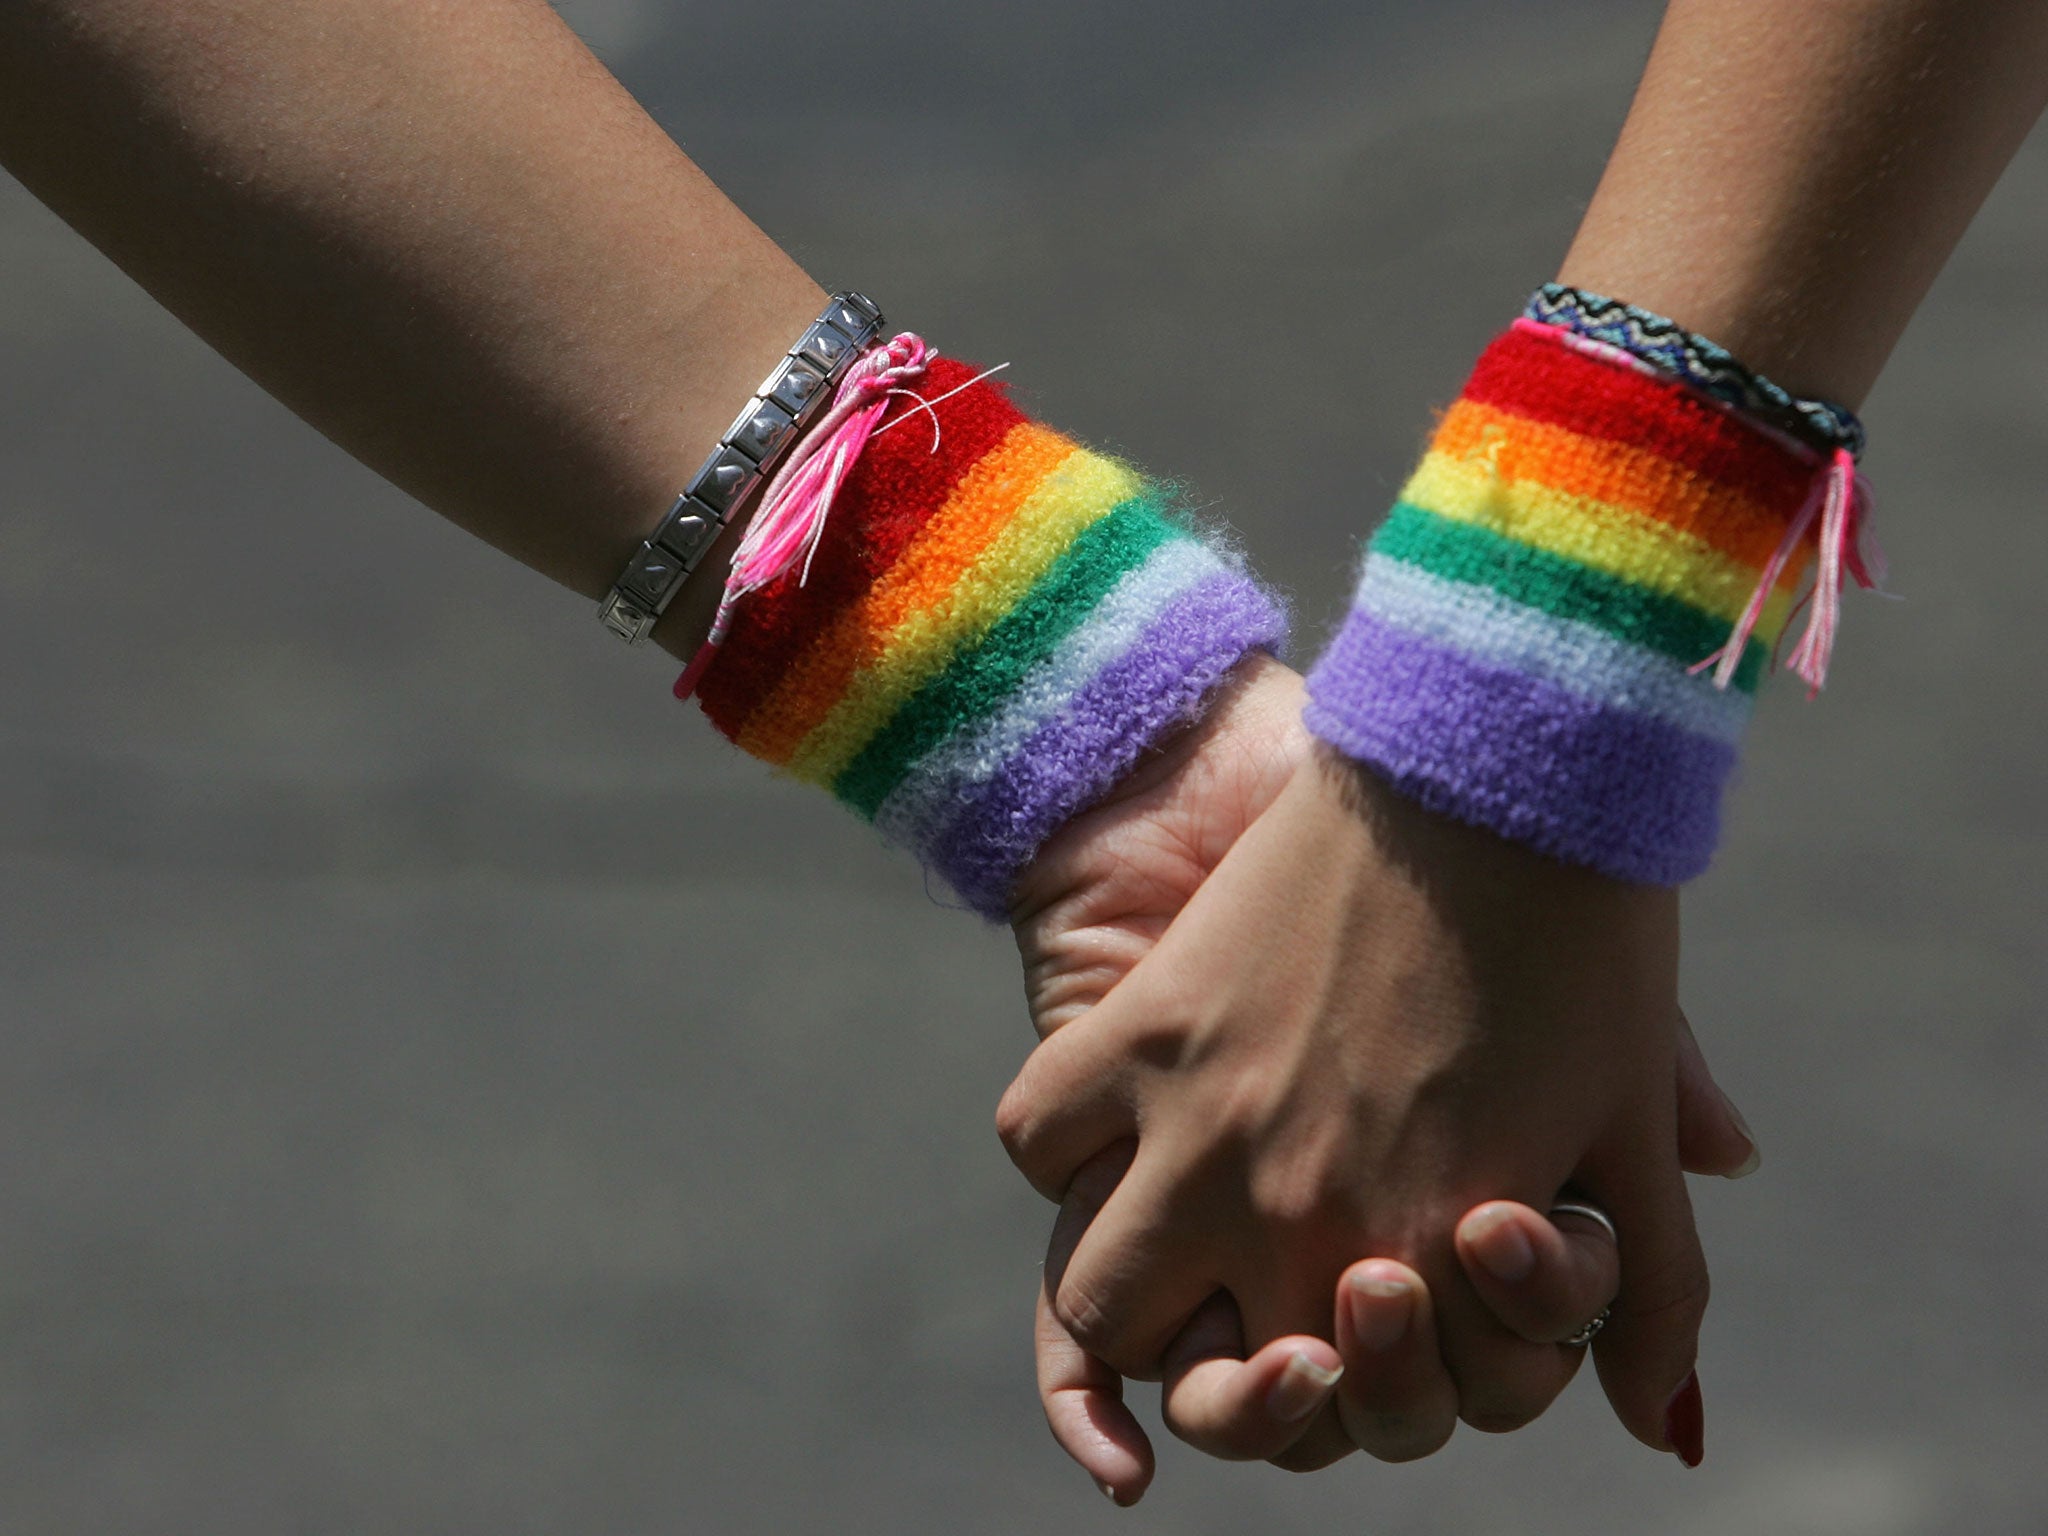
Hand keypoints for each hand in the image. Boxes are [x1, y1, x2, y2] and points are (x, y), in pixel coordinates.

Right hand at [1009, 662, 1755, 1498]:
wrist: (1491, 760)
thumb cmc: (1586, 939)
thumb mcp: (1629, 1126)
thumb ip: (1648, 1292)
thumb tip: (1670, 1426)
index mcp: (1416, 1255)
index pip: (1333, 1415)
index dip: (1327, 1398)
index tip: (1341, 1335)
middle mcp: (1290, 1217)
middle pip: (1193, 1384)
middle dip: (1217, 1382)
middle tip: (1248, 1318)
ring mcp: (1198, 1126)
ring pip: (1094, 1297)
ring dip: (1125, 1302)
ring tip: (1167, 1252)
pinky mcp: (1140, 1028)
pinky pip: (1041, 1137)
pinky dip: (1062, 1152)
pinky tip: (1111, 1137)